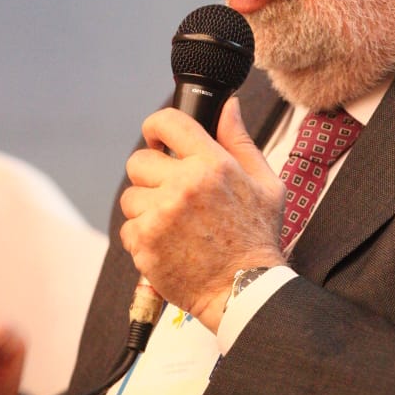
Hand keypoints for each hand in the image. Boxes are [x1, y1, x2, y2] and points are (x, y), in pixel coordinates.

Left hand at [119, 97, 286, 330]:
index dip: (156, 127)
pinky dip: (143, 237)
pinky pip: (128, 228)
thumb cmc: (257, 236)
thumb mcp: (265, 183)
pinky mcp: (145, 242)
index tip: (157, 139)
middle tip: (171, 194)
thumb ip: (240, 141)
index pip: (168, 122)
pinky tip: (169, 245)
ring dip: (147, 209)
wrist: (244, 289)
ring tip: (174, 226)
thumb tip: (228, 105)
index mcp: (212, 164)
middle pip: (139, 161)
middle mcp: (183, 185)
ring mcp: (161, 214)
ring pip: (131, 197)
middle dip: (151, 176)